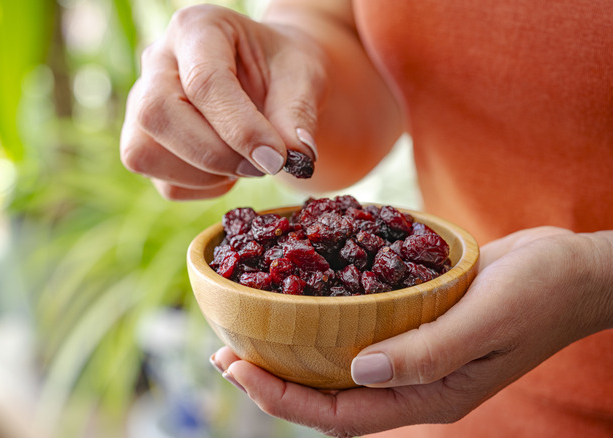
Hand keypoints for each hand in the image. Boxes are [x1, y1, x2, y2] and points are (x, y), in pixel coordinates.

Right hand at [120, 4, 325, 199]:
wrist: (272, 79)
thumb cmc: (283, 69)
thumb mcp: (303, 76)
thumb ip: (298, 113)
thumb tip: (296, 157)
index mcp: (196, 28)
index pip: (203, 80)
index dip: (240, 128)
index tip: (277, 158)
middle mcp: (157, 61)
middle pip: (156, 114)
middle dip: (213, 154)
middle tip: (262, 165)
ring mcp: (141, 103)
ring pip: (145, 153)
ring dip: (205, 175)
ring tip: (248, 163)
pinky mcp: (143, 143)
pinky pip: (165, 183)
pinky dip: (204, 188)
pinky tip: (231, 170)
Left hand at [210, 227, 612, 436]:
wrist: (575, 269)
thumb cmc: (541, 292)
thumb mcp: (488, 319)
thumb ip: (427, 351)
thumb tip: (359, 371)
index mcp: (430, 395)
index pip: (341, 414)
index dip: (282, 397)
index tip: (236, 367)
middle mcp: (415, 381)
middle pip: (329, 395)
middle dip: (273, 380)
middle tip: (224, 352)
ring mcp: (415, 354)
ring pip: (338, 367)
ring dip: (292, 353)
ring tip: (248, 332)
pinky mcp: (416, 323)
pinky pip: (358, 333)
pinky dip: (323, 323)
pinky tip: (300, 300)